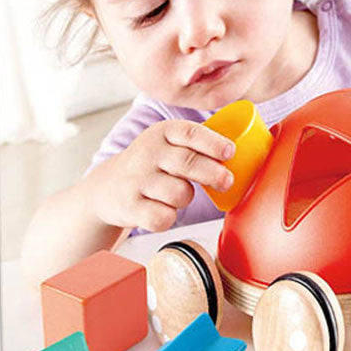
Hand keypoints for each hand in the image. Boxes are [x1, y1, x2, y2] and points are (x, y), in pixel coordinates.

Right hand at [88, 120, 234, 232]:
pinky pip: (163, 217)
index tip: (229, 152)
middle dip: (213, 173)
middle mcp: (147, 153)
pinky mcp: (129, 205)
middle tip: (226, 181)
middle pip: (188, 163)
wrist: (106, 187)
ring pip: (179, 193)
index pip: (189, 133)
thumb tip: (244, 154)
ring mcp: (136, 180)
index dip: (212, 143)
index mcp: (161, 133)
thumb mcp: (166, 145)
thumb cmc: (150, 166)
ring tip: (177, 194)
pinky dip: (168, 218)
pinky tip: (161, 210)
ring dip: (185, 198)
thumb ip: (195, 146)